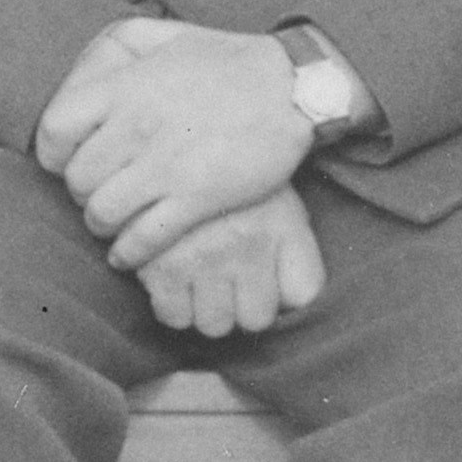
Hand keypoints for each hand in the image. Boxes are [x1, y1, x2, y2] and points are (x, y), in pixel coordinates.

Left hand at [32, 19, 329, 267]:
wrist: (292, 87)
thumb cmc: (227, 60)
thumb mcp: (166, 35)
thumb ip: (119, 46)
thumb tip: (85, 68)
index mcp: (124, 87)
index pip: (54, 130)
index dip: (53, 154)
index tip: (65, 161)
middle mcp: (136, 127)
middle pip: (77, 179)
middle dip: (80, 192)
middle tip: (96, 193)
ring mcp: (166, 165)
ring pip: (103, 213)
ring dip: (102, 225)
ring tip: (111, 224)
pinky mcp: (197, 198)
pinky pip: (144, 238)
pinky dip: (129, 253)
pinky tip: (128, 254)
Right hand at [133, 192, 327, 339]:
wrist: (172, 136)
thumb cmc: (226, 173)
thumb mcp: (274, 195)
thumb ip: (292, 247)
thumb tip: (291, 303)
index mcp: (281, 225)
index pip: (302, 296)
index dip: (285, 294)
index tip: (269, 281)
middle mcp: (247, 246)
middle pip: (256, 319)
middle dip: (242, 306)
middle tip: (227, 281)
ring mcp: (203, 257)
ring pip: (214, 325)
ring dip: (207, 310)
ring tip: (199, 281)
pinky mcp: (160, 264)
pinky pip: (174, 316)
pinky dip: (172, 306)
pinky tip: (172, 280)